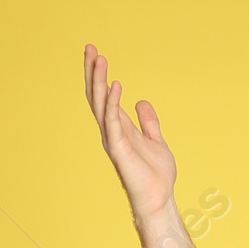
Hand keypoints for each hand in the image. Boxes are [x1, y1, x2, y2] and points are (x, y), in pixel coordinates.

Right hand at [83, 43, 176, 218]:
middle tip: (90, 48)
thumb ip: (148, 122)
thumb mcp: (156, 140)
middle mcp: (111, 131)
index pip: (104, 96)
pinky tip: (115, 85)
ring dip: (99, 81)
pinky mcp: (119, 149)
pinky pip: (113, 121)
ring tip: (99, 59)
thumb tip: (141, 102)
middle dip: (93, 72)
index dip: (99, 75)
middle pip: (97, 96)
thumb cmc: (156, 175)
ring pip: (101, 104)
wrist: (159, 199)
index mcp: (118, 127)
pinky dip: (113, 103)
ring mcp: (113, 139)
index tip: (96, 53)